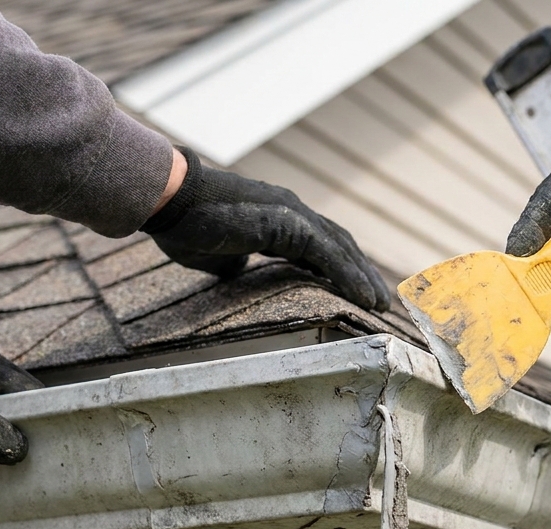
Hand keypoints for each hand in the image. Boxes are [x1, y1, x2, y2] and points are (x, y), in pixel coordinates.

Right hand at [141, 148, 390, 310]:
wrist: (170, 202)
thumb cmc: (184, 227)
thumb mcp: (218, 254)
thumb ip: (235, 261)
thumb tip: (238, 272)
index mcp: (277, 218)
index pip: (321, 245)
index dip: (340, 267)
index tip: (355, 292)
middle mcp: (291, 211)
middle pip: (339, 245)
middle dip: (360, 273)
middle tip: (379, 301)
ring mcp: (293, 213)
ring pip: (340, 249)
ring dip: (363, 278)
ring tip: (380, 305)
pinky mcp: (289, 223)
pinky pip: (328, 254)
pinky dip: (349, 276)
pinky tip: (364, 298)